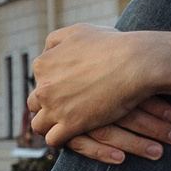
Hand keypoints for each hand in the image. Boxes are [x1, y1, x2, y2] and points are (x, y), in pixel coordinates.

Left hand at [26, 25, 170, 164]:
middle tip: (64, 108)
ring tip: (64, 125)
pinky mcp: (71, 125)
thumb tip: (47, 51)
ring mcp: (55, 107)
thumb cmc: (113, 44)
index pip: (39, 80)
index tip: (65, 90)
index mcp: (43, 64)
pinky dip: (60, 140)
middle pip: (35, 103)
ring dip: (50, 125)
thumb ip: (58, 40)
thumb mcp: (79, 31)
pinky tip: (71, 136)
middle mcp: (44, 86)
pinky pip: (53, 140)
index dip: (51, 86)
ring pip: (39, 124)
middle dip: (47, 106)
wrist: (135, 62)